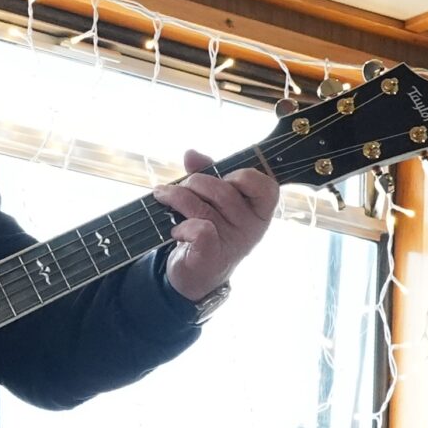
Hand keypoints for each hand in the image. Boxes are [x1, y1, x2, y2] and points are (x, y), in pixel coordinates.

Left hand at [152, 151, 276, 303]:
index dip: (240, 175)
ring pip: (202, 206)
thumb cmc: (208, 228)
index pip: (263, 184)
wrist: (196, 273)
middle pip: (222, 189)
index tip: (222, 178)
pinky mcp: (213, 255)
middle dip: (193, 182)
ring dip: (176, 197)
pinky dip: (181, 226)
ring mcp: (234, 242)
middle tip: (178, 188)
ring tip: (163, 198)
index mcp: (259, 209)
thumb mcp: (212, 199)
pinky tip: (174, 230)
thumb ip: (207, 173)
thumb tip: (192, 154)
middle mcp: (252, 226)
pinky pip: (198, 228)